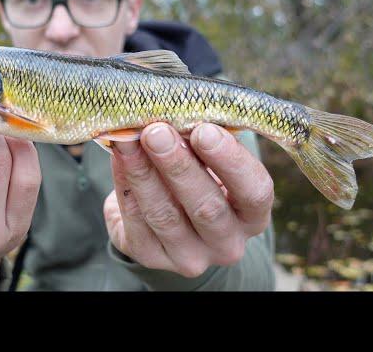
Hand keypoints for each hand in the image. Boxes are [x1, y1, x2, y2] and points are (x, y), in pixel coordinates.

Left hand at [103, 122, 273, 277]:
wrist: (166, 214)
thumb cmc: (196, 174)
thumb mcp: (208, 161)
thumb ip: (200, 142)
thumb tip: (173, 116)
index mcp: (252, 215)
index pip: (254, 192)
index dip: (231, 161)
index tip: (204, 130)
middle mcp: (227, 243)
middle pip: (206, 207)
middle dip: (178, 165)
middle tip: (156, 131)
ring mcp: (189, 256)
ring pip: (165, 215)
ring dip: (143, 173)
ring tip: (128, 140)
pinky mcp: (152, 258)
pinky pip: (136, 222)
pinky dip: (125, 185)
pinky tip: (118, 158)